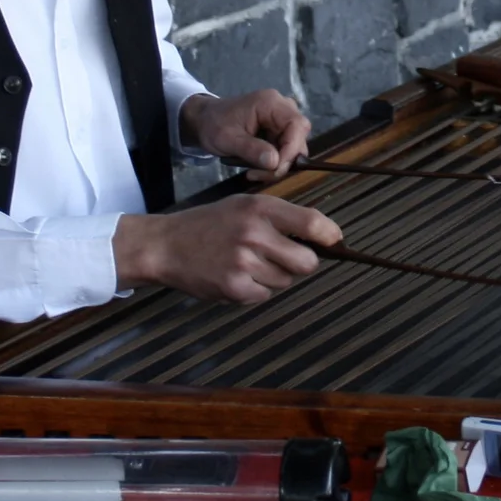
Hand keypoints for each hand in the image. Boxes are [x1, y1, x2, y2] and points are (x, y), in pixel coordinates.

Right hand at [113, 195, 340, 305]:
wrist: (166, 245)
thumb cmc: (209, 224)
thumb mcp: (244, 205)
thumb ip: (280, 217)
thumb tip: (322, 236)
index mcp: (260, 209)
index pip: (313, 223)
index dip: (330, 236)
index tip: (334, 241)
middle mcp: (255, 234)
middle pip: (307, 262)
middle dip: (302, 263)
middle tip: (283, 257)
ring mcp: (244, 263)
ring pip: (286, 281)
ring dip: (275, 276)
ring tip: (249, 263)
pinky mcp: (235, 288)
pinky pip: (265, 295)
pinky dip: (256, 290)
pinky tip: (237, 276)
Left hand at [182, 88, 311, 178]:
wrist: (205, 120)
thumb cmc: (213, 124)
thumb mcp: (227, 139)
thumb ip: (251, 149)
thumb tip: (275, 163)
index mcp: (271, 103)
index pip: (297, 126)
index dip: (291, 150)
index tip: (274, 169)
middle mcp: (282, 108)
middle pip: (298, 137)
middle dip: (284, 160)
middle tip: (261, 174)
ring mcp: (281, 118)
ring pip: (294, 145)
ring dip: (279, 163)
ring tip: (255, 172)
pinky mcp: (279, 130)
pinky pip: (286, 148)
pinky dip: (275, 161)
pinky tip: (258, 167)